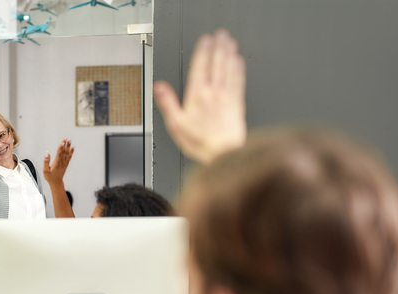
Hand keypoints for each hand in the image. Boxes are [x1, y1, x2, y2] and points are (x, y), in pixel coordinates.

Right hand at [43, 139, 74, 185]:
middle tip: (66, 138)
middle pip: (64, 152)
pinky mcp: (66, 164)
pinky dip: (71, 152)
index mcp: (56, 163)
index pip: (59, 154)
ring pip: (67, 153)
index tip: (62, 142)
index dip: (61, 148)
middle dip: (65, 145)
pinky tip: (73, 147)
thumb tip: (47, 153)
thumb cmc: (50, 177)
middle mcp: (61, 162)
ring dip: (68, 146)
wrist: (56, 182)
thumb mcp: (45, 170)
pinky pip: (69, 157)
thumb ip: (46, 161)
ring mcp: (64, 163)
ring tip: (69, 140)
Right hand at [154, 29, 246, 164]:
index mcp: (197, 95)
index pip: (200, 66)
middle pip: (216, 63)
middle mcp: (213, 92)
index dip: (203, 51)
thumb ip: (167, 103)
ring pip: (228, 68)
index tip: (205, 40)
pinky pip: (238, 80)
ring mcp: (227, 96)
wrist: (225, 154)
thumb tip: (159, 87)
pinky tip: (239, 61)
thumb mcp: (176, 125)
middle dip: (218, 46)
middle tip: (220, 34)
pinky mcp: (237, 103)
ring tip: (229, 41)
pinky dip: (238, 68)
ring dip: (229, 52)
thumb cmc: (201, 142)